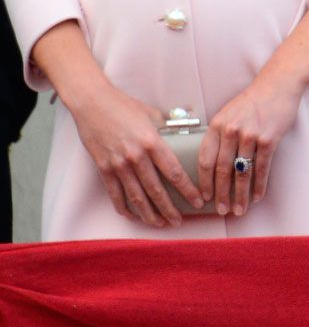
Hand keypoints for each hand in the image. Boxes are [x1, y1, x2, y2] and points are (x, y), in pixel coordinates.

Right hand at [72, 84, 205, 227]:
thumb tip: (183, 134)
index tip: (198, 201)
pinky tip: (134, 216)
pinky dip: (125, 208)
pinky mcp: (104, 169)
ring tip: (160, 223)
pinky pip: (116, 195)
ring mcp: (119, 165)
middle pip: (156, 191)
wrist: (93, 103)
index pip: (174, 172)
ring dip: (149, 214)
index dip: (187, 190)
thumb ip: (167, 127)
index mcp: (152, 142)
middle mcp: (136, 156)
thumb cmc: (124, 105)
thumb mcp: (151, 113)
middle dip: (169, 209)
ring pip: (137, 198)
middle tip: (179, 221)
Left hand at [197, 72, 301, 217]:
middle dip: (221, 194)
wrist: (278, 86)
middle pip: (222, 170)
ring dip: (240, 195)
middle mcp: (231, 130)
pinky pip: (262, 169)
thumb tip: (212, 165)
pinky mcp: (269, 139)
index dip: (204, 182)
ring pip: (242, 173)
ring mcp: (250, 135)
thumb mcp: (228, 113)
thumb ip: (219, 135)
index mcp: (217, 125)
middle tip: (221, 210)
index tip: (204, 197)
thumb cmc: (252, 101)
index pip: (205, 159)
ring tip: (239, 209)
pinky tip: (257, 197)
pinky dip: (259, 186)